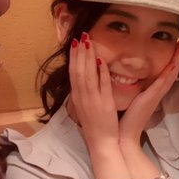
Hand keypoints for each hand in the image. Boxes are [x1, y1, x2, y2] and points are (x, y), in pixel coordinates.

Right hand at [68, 32, 119, 149]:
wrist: (101, 143)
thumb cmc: (95, 127)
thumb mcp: (85, 109)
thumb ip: (83, 94)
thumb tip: (83, 81)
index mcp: (77, 98)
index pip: (73, 73)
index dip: (74, 57)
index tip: (75, 43)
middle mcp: (82, 97)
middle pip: (78, 70)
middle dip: (79, 52)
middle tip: (81, 35)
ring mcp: (93, 100)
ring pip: (88, 75)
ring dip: (88, 57)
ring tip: (89, 41)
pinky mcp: (105, 104)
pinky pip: (102, 85)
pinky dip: (101, 72)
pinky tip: (102, 60)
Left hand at [118, 39, 178, 144]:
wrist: (124, 137)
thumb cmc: (124, 120)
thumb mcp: (130, 101)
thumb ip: (132, 91)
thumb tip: (127, 79)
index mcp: (151, 94)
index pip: (164, 73)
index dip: (171, 60)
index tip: (175, 47)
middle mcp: (156, 94)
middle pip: (171, 72)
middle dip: (177, 56)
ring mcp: (155, 96)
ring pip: (169, 75)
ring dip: (176, 60)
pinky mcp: (150, 99)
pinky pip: (161, 84)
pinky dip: (168, 73)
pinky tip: (172, 64)